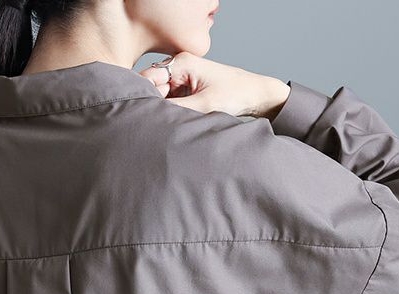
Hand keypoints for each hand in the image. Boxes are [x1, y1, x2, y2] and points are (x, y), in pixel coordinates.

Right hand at [138, 52, 290, 119]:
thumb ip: (175, 110)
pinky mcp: (188, 89)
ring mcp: (183, 77)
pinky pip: (171, 101)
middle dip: (153, 106)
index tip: (142, 117)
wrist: (256, 96)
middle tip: (155, 127)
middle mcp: (179, 67)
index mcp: (181, 63)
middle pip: (153, 88)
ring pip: (161, 97)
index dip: (143, 98)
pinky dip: (172, 112)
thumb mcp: (203, 106)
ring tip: (169, 126)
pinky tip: (177, 123)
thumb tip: (151, 118)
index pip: (148, 79)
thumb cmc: (235, 95)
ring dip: (163, 111)